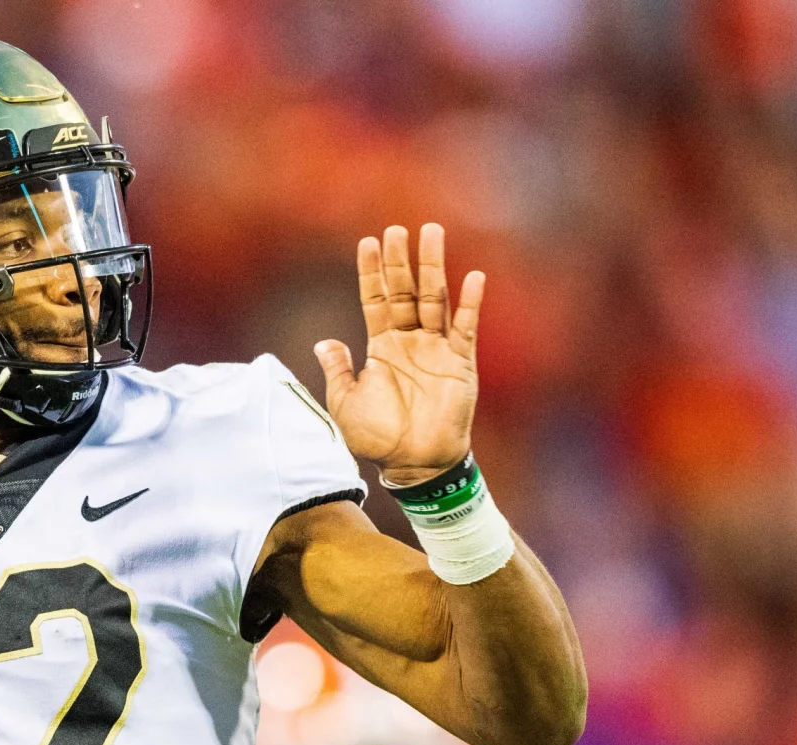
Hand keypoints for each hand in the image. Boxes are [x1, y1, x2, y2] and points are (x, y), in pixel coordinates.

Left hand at [313, 224, 482, 486]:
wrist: (412, 464)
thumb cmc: (378, 437)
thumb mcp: (345, 403)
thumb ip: (338, 371)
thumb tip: (324, 343)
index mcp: (382, 346)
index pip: (376, 299)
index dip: (371, 272)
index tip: (367, 242)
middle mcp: (410, 341)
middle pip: (405, 291)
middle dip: (399, 261)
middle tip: (396, 229)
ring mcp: (436, 349)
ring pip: (435, 299)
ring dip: (433, 267)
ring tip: (431, 234)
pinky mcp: (460, 363)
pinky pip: (465, 327)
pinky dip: (470, 303)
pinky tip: (472, 277)